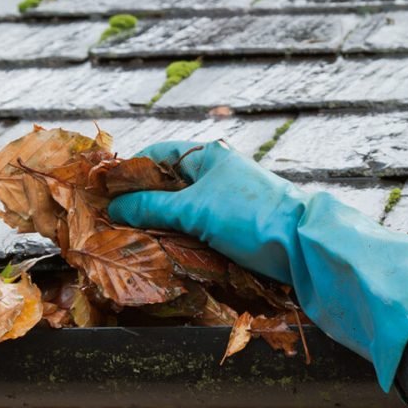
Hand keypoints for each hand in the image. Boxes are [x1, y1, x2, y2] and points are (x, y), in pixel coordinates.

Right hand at [109, 140, 407, 391]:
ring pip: (182, 210)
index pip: (157, 155)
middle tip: (111, 222)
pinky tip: (165, 252)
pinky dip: (180, 238)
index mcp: (208, 156)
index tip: (102, 192)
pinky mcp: (236, 228)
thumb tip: (113, 209)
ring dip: (160, 224)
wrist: (305, 246)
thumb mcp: (194, 210)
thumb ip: (150, 208)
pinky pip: (198, 229)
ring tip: (132, 240)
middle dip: (141, 202)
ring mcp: (227, 201)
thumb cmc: (249, 216)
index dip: (128, 171)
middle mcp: (217, 173)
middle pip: (168, 183)